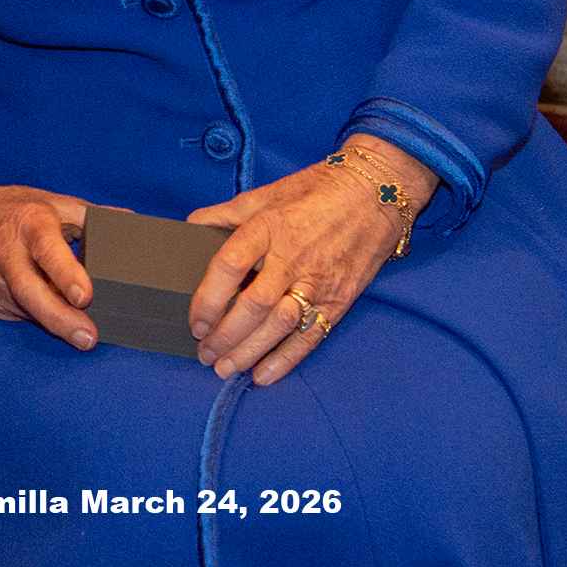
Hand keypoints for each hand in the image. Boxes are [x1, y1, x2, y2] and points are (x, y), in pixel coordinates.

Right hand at [0, 166, 94, 349]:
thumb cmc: (11, 208)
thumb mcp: (51, 201)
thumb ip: (91, 217)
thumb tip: (133, 226)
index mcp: (28, 221)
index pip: (46, 249)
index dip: (66, 274)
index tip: (85, 297)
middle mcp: (3, 251)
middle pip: (30, 292)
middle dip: (60, 319)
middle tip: (88, 337)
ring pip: (24, 309)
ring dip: (50, 317)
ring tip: (71, 321)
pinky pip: (11, 313)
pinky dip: (29, 313)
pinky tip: (33, 302)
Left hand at [186, 141, 427, 384]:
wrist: (376, 194)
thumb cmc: (318, 190)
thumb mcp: (269, 193)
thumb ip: (227, 213)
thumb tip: (190, 226)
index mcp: (269, 227)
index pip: (229, 266)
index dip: (207, 298)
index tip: (194, 319)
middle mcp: (292, 258)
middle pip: (252, 305)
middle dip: (224, 335)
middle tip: (204, 352)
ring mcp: (318, 281)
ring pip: (278, 325)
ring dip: (248, 352)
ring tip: (224, 369)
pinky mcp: (339, 300)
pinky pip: (310, 336)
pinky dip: (286, 359)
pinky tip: (262, 375)